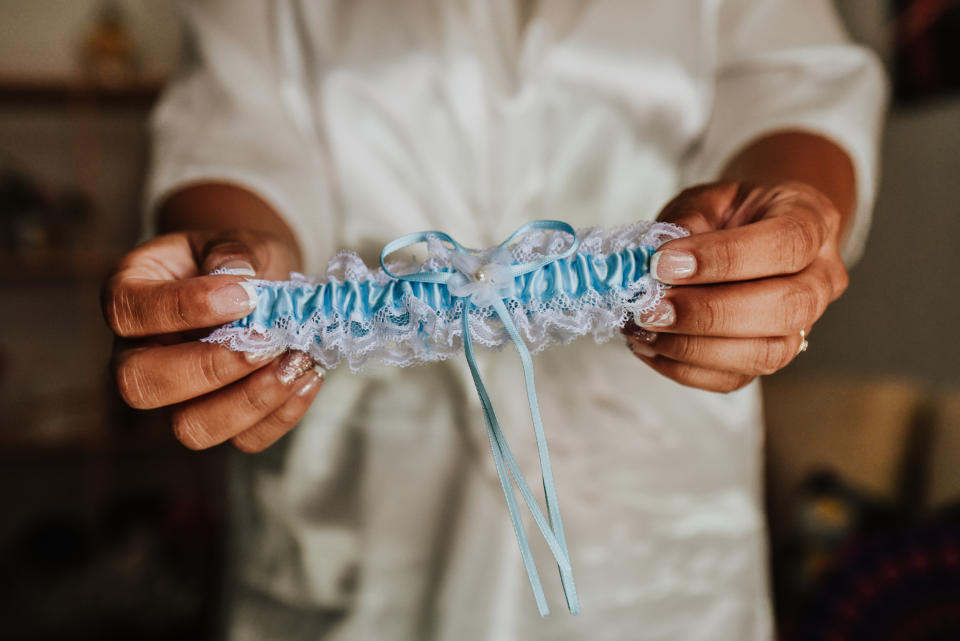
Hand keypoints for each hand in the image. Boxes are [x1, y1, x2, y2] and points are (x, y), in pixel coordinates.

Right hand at [102, 229, 323, 451]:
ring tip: (296, 361)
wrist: (260, 286)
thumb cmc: (235, 263)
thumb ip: (233, 253)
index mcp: (130, 299)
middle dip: (211, 367)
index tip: (244, 296)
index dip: (182, 309)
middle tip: (268, 340)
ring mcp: (176, 398)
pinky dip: (280, 415)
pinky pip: (242, 440)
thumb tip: (239, 276)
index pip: (128, 313)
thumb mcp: (234, 240)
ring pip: (191, 427)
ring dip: (250, 400)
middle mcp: (139, 356)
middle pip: (142, 385)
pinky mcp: (220, 422)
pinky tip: (308, 377)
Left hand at [623, 180, 848, 392]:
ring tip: (645, 328)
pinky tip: (649, 345)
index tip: (663, 263)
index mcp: (813, 221)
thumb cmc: (731, 213)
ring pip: (766, 354)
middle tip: (652, 307)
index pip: (785, 245)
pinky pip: (734, 379)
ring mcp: (804, 326)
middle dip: (709, 313)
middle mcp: (821, 279)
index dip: (724, 258)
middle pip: (786, 308)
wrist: (752, 232)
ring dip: (695, 347)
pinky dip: (684, 368)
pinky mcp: (770, 358)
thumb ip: (687, 221)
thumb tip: (655, 257)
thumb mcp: (708, 199)